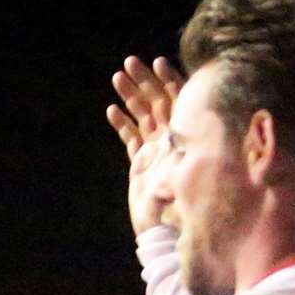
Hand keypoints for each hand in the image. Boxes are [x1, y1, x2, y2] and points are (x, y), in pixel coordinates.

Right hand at [106, 55, 185, 235]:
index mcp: (183, 139)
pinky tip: (112, 110)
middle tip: (129, 62)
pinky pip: (130, 138)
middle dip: (144, 81)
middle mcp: (171, 140)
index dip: (169, 82)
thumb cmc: (176, 210)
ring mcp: (155, 150)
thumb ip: (177, 163)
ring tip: (116, 77)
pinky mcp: (141, 162)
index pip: (177, 103)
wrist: (163, 232)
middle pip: (157, 103)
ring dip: (129, 96)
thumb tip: (175, 143)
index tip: (158, 62)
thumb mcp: (180, 184)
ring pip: (141, 116)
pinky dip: (122, 124)